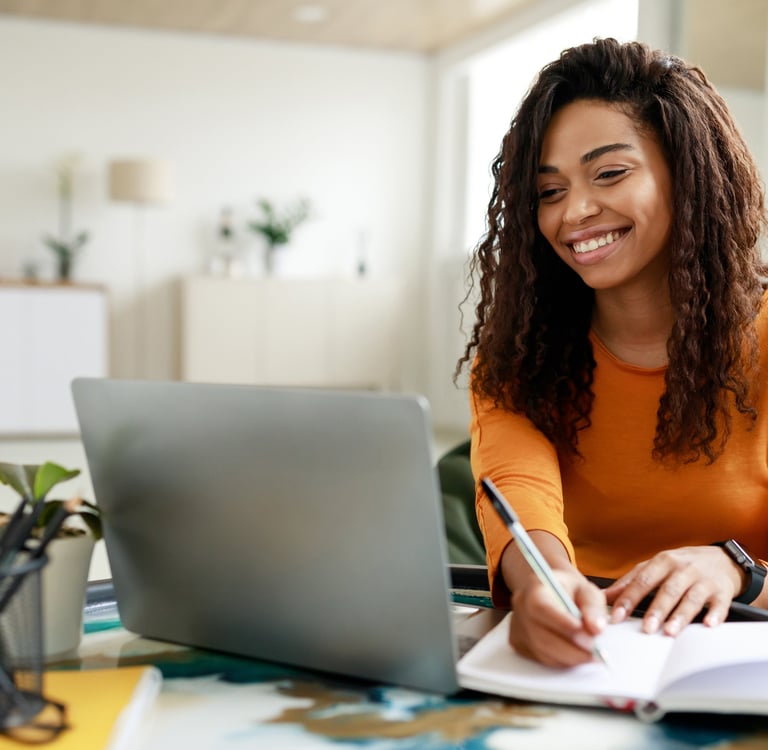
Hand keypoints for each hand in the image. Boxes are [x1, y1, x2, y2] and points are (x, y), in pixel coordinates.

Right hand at [505, 561, 607, 667]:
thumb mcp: (586, 590)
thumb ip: (592, 607)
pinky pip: (542, 659)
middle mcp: (520, 608)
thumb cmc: (569, 590)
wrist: (552, 591)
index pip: (541, 608)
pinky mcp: (519, 644)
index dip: (564, 625)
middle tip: (597, 653)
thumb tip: (597, 629)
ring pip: (542, 652)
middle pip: (541, 636)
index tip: (590, 638)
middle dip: (572, 650)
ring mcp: (517, 628)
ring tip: (591, 654)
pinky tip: (575, 653)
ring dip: (570, 658)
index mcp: (533, 588)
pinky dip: (562, 661)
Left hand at [604, 546, 743, 634]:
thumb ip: (630, 581)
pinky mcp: (722, 592)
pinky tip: (708, 624)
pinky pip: (719, 604)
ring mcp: (703, 580)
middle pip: (667, 590)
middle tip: (646, 628)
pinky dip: (714, 615)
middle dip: (656, 610)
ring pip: (691, 598)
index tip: (617, 616)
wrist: (721, 559)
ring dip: (680, 615)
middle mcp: (682, 569)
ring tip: (670, 631)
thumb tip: (605, 596)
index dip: (628, 599)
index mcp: (662, 562)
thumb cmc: (682, 565)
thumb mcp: (654, 567)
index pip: (642, 581)